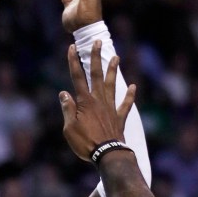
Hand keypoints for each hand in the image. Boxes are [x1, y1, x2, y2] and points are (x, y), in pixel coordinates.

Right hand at [60, 40, 135, 160]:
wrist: (107, 155)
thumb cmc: (85, 143)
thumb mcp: (69, 128)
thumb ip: (67, 109)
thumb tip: (63, 93)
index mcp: (85, 102)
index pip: (77, 77)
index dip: (74, 62)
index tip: (72, 47)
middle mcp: (99, 101)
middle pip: (96, 75)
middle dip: (96, 57)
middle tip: (98, 42)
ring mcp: (111, 108)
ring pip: (112, 85)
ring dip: (113, 71)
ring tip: (116, 57)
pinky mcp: (119, 118)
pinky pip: (126, 105)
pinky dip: (130, 96)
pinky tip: (134, 87)